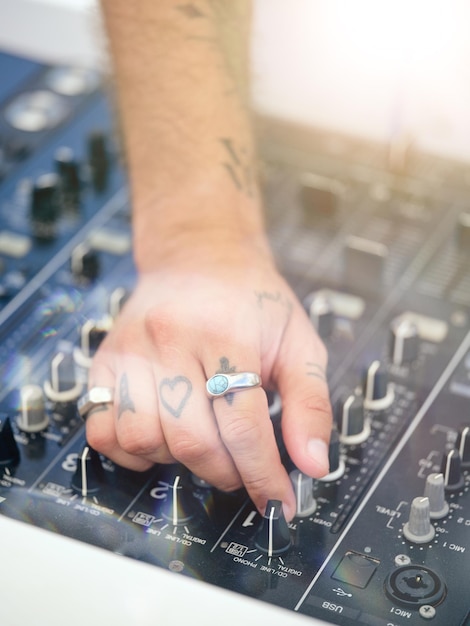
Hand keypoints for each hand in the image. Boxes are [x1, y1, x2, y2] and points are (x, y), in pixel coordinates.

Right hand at [85, 240, 331, 519]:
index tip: (276, 502)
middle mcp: (170, 339)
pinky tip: (161, 436)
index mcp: (226, 332)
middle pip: (191, 440)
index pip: (243, 426)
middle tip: (241, 467)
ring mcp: (131, 350)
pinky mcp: (104, 360)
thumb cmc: (252, 301)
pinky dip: (132, 451)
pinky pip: (103, 430)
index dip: (263, 476)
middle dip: (225, 472)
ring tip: (202, 441)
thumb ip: (311, 403)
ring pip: (143, 439)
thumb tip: (313, 464)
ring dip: (177, 461)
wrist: (200, 257)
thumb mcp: (298, 341)